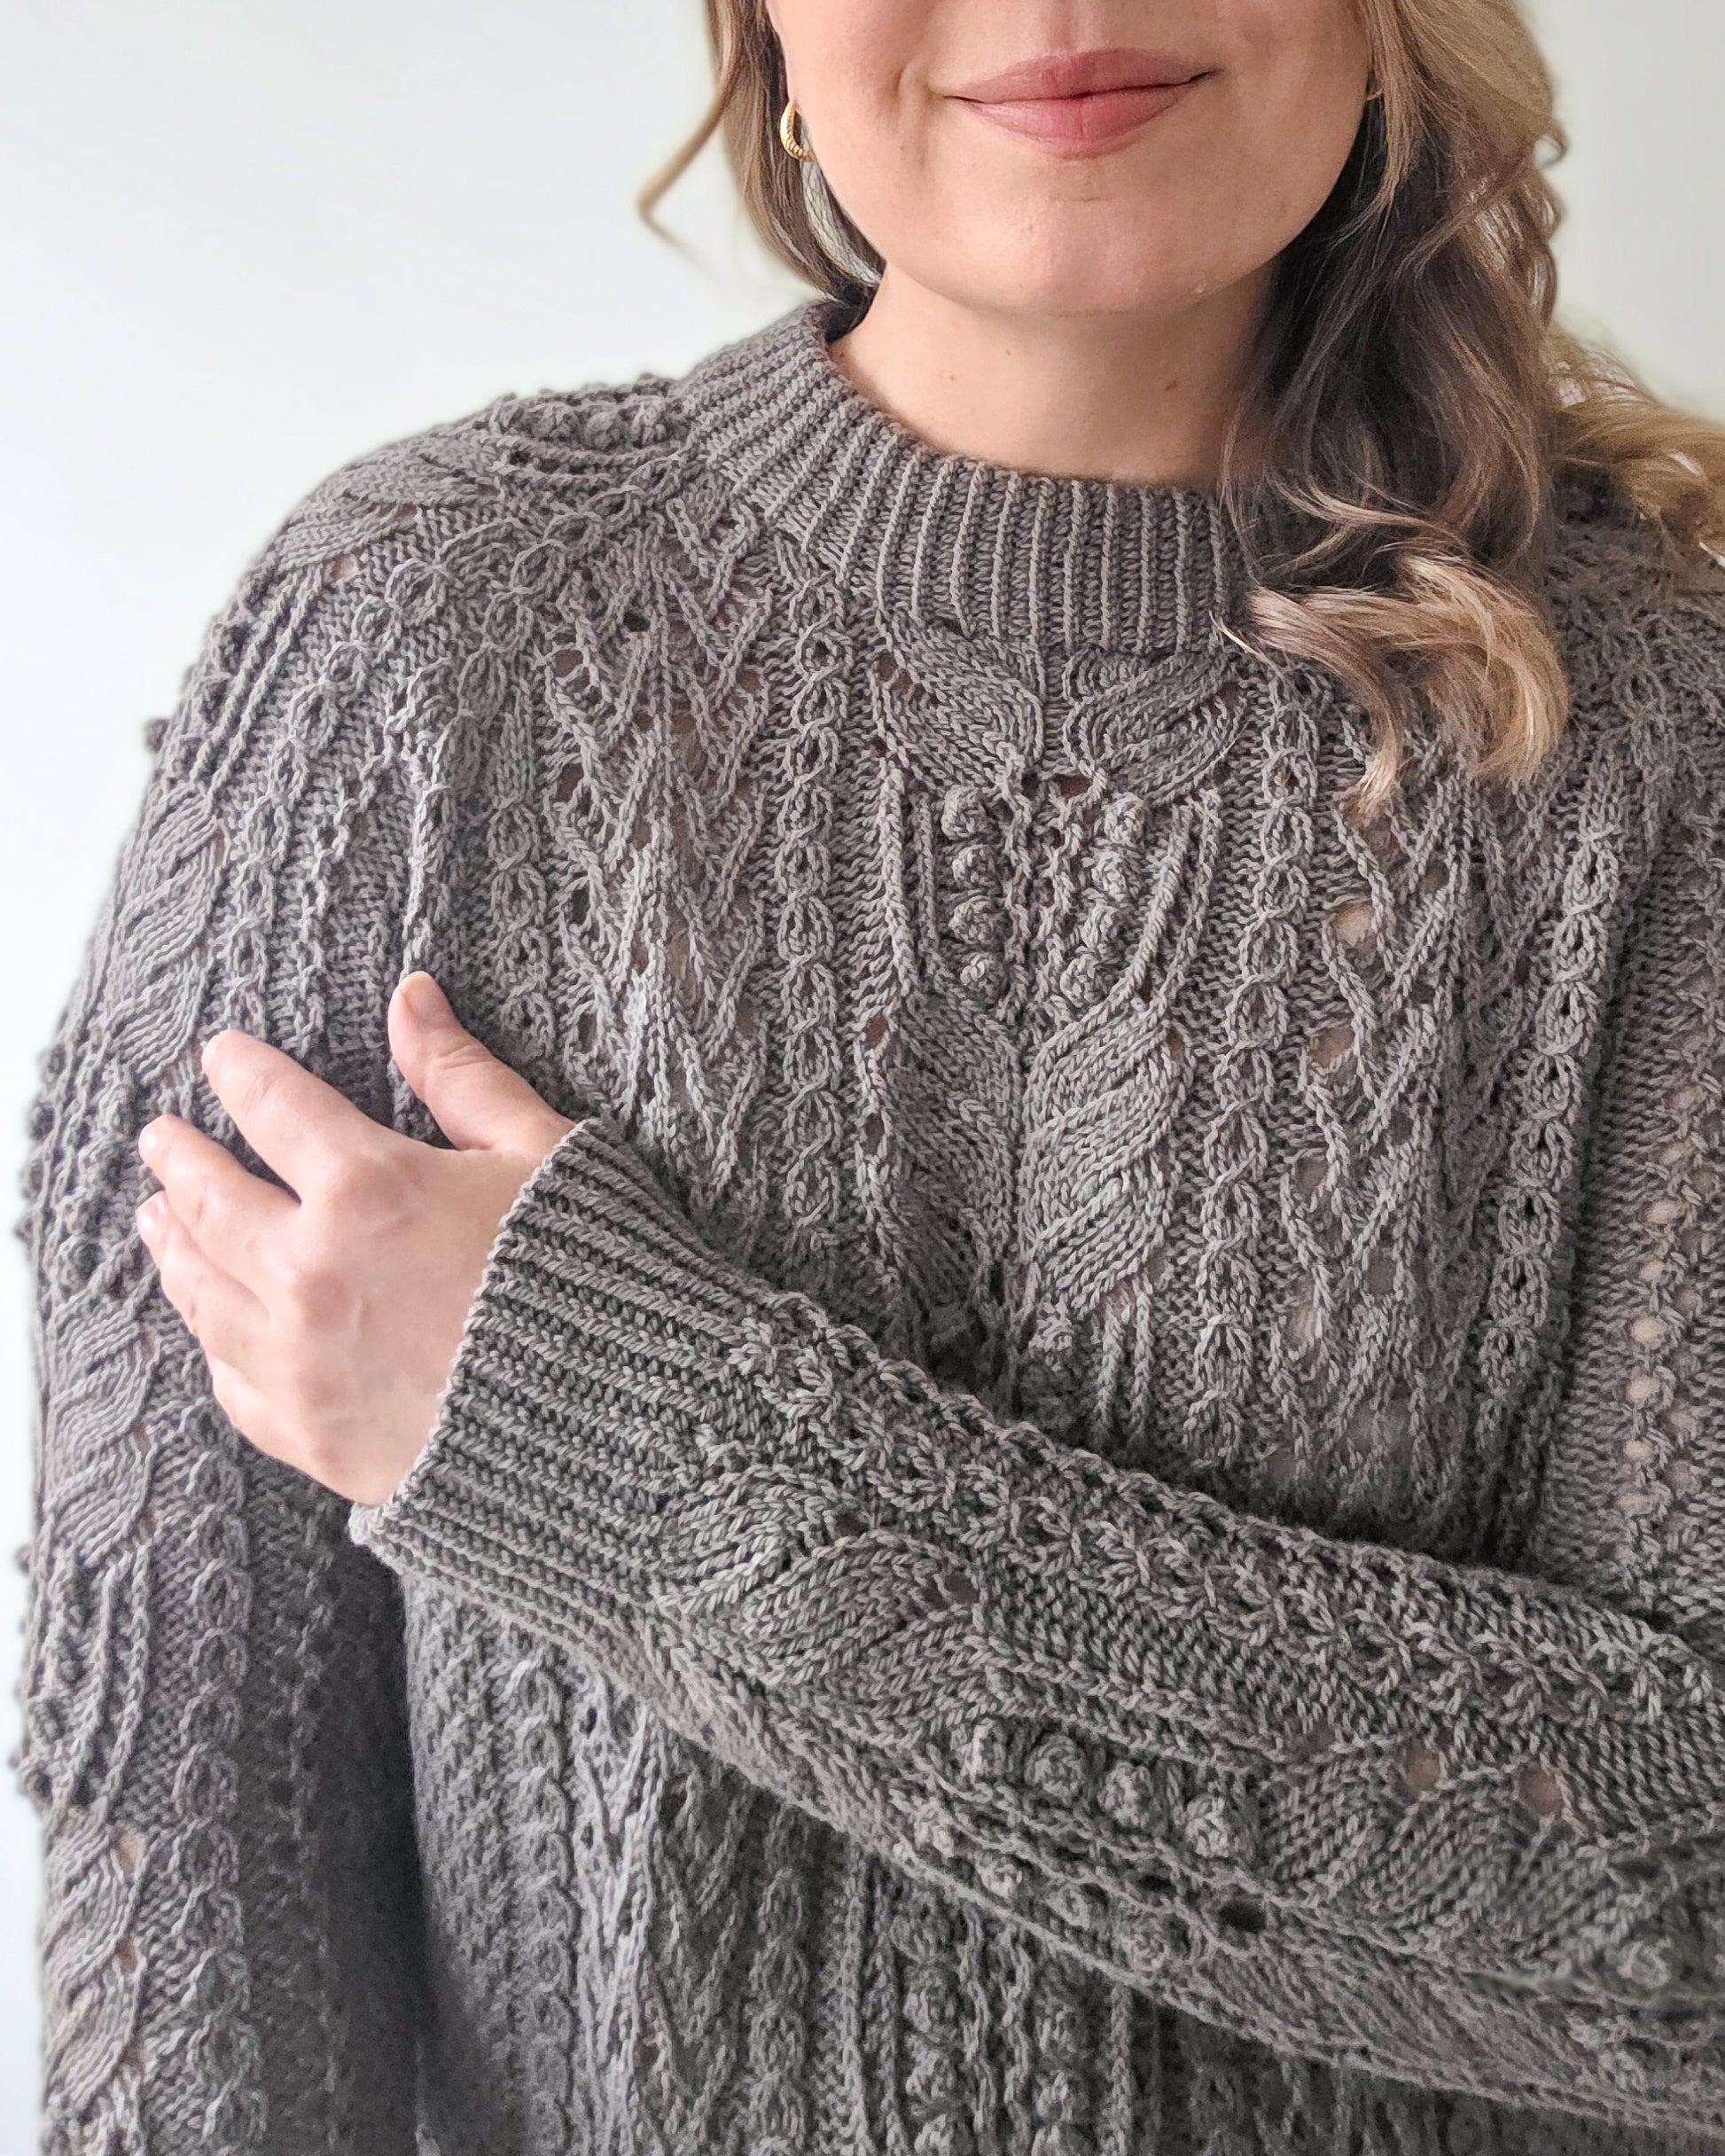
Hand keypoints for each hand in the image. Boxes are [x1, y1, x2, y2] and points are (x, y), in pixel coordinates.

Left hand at [133, 972, 577, 1503]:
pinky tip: (210, 1324)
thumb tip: (410, 995)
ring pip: (201, 1289)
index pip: (273, 1108)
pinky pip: (232, 1381)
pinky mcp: (310, 1436)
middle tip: (161, 1136)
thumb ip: (461, 1075)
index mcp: (367, 1188)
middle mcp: (310, 1273)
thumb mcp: (540, 1151)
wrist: (622, 1427)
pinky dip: (213, 1341)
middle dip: (181, 1158)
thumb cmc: (593, 1276)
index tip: (220, 1057)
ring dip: (172, 1244)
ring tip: (157, 1218)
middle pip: (212, 1199)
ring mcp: (300, 1362)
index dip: (240, 1073)